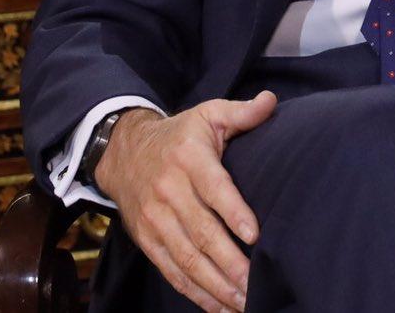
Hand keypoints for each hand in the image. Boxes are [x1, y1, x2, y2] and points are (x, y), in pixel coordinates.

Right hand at [95, 93, 274, 312]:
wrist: (123, 152)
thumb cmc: (180, 135)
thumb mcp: (208, 113)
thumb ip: (241, 112)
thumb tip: (271, 101)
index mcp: (189, 159)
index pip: (214, 188)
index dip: (233, 212)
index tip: (255, 235)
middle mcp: (170, 192)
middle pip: (202, 233)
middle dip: (230, 263)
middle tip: (256, 285)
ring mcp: (156, 220)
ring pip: (187, 259)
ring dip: (216, 286)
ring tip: (244, 303)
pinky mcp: (148, 240)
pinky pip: (172, 272)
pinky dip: (196, 293)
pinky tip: (219, 307)